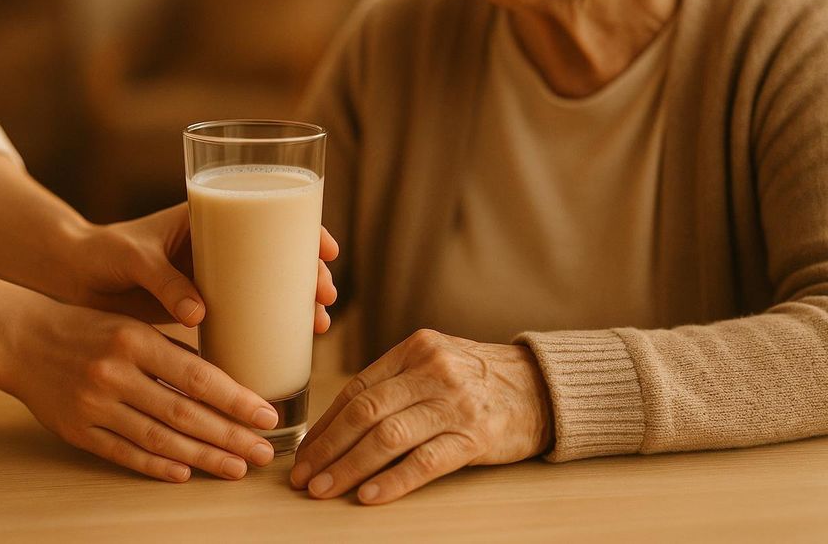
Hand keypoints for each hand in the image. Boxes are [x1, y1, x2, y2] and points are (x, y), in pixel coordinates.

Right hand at [9, 301, 283, 481]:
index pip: (198, 376)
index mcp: (134, 339)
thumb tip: (226, 383)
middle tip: (264, 451)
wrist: (21, 339)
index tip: (267, 416)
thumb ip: (173, 352)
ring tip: (236, 467)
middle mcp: (115, 373)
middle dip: (229, 436)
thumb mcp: (132, 325)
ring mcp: (93, 405)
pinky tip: (186, 473)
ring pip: (159, 438)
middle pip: (184, 413)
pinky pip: (124, 453)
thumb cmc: (88, 327)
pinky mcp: (76, 430)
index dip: (236, 400)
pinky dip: (157, 465)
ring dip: (202, 457)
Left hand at [63, 203, 339, 330]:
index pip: (267, 210)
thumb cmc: (100, 254)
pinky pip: (248, 309)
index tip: (326, 250)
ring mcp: (213, 274)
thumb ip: (163, 281)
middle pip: (279, 252)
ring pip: (270, 283)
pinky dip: (271, 322)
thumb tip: (202, 313)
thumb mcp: (132, 259)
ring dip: (299, 301)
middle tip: (325, 297)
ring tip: (319, 325)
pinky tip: (292, 341)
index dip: (304, 228)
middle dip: (310, 273)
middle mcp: (218, 242)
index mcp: (205, 215)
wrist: (73, 279)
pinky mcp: (204, 301)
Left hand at [290, 329, 552, 503]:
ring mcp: (456, 403)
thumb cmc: (479, 378)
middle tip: (303, 477)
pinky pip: (426, 461)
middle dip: (327, 447)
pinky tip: (369, 496)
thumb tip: (338, 424)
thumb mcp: (437, 361)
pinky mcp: (476, 436)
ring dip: (349, 467)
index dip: (325, 424)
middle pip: (365, 412)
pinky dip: (394, 481)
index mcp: (417, 348)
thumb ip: (395, 382)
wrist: (542, 387)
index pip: (357, 389)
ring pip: (388, 437)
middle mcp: (434, 370)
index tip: (304, 452)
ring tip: (324, 490)